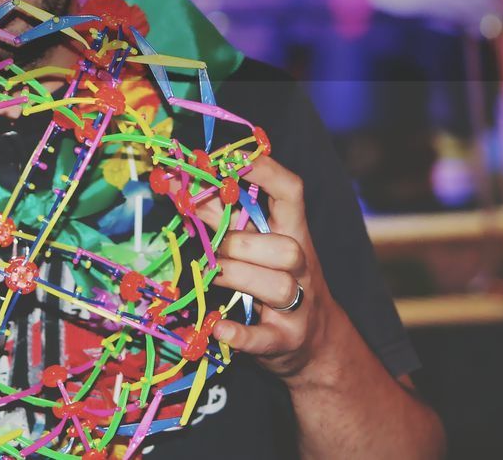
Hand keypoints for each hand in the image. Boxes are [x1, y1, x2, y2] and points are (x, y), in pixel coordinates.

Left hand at [195, 156, 333, 380]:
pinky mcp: (285, 342)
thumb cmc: (276, 280)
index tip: (227, 160)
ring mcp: (298, 307)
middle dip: (239, 241)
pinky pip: (264, 338)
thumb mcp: (260, 245)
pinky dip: (240, 334)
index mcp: (293, 233)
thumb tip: (186, 183)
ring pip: (278, 287)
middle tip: (203, 240)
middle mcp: (302, 267)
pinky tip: (218, 328)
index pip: (292, 194)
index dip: (265, 173)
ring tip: (206, 275)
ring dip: (236, 277)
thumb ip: (229, 217)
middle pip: (285, 248)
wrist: (316, 343)